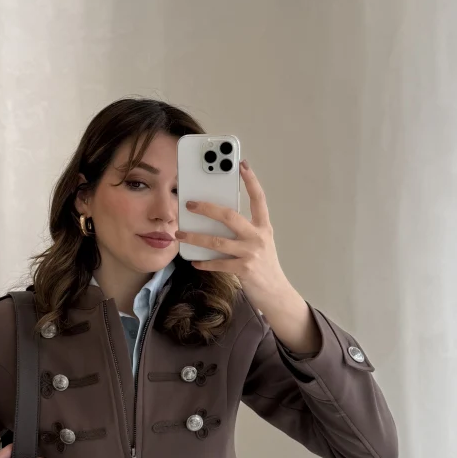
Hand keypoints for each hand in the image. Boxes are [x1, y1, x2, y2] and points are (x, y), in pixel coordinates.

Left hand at [173, 159, 291, 311]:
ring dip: (195, 237)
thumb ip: (244, 231)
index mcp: (263, 227)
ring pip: (217, 241)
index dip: (251, 181)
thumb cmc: (264, 266)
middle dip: (207, 208)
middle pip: (230, 216)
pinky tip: (194, 261)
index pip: (259, 199)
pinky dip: (204, 262)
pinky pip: (218, 263)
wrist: (276, 293)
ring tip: (180, 233)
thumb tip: (216, 220)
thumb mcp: (259, 244)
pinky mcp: (243, 269)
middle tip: (190, 204)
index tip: (242, 165)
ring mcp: (251, 253)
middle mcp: (258, 237)